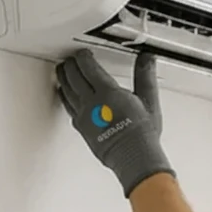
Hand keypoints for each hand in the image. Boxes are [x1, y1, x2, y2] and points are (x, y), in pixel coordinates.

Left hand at [56, 50, 175, 197]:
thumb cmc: (141, 134)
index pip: (88, 67)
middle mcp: (91, 103)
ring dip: (63, 78)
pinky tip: (64, 93)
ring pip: (66, 90)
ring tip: (62, 71)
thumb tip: (146, 58)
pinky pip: (67, 107)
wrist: (134, 158)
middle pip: (73, 77)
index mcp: (107, 93)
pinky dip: (63, 95)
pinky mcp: (81, 127)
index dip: (83, 57)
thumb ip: (144, 76)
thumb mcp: (148, 100)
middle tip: (71, 60)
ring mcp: (83, 116)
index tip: (83, 53)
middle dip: (70, 65)